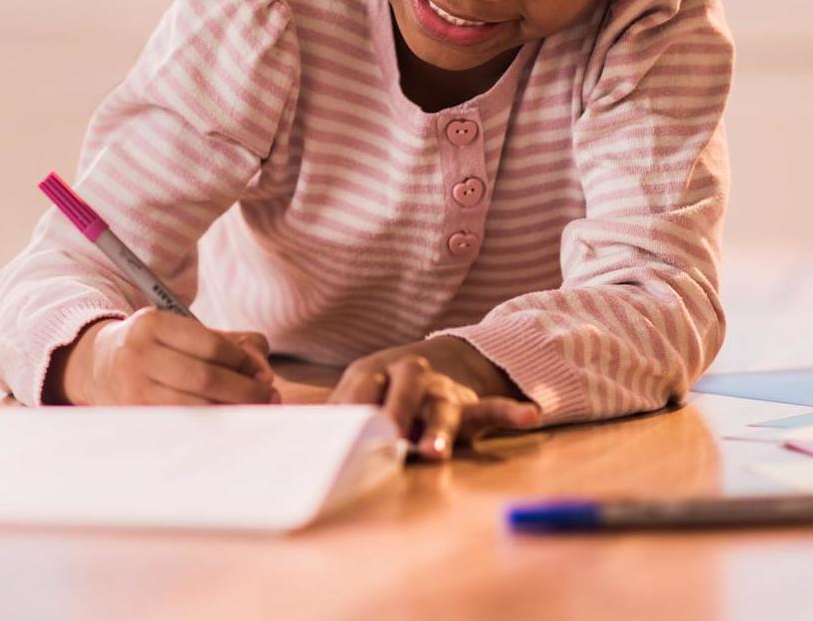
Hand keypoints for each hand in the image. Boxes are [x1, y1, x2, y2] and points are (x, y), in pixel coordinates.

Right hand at [58, 309, 278, 406]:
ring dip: (231, 412)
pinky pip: (182, 425)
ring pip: (194, 407)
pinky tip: (226, 423)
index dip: (243, 362)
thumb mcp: (183, 331)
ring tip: (253, 411)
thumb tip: (262, 372)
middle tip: (269, 397)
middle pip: (204, 379)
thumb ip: (230, 343)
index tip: (263, 374)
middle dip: (244, 391)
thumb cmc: (157, 347)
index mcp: (151, 324)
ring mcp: (132, 390)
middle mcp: (136, 355)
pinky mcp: (133, 418)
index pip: (210, 346)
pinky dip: (210, 427)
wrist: (99, 366)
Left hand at [328, 338, 539, 459]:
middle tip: (387, 444)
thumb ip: (329, 409)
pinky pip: (495, 407)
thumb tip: (284, 424)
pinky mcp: (472, 405)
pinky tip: (529, 415)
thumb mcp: (356, 388)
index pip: (359, 388)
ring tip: (435, 453)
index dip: (352, 409)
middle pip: (400, 391)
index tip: (340, 434)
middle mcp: (409, 378)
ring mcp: (443, 392)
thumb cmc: (386, 385)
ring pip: (443, 408)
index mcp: (373, 374)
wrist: (444, 360)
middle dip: (393, 416)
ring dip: (439, 430)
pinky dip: (512, 411)